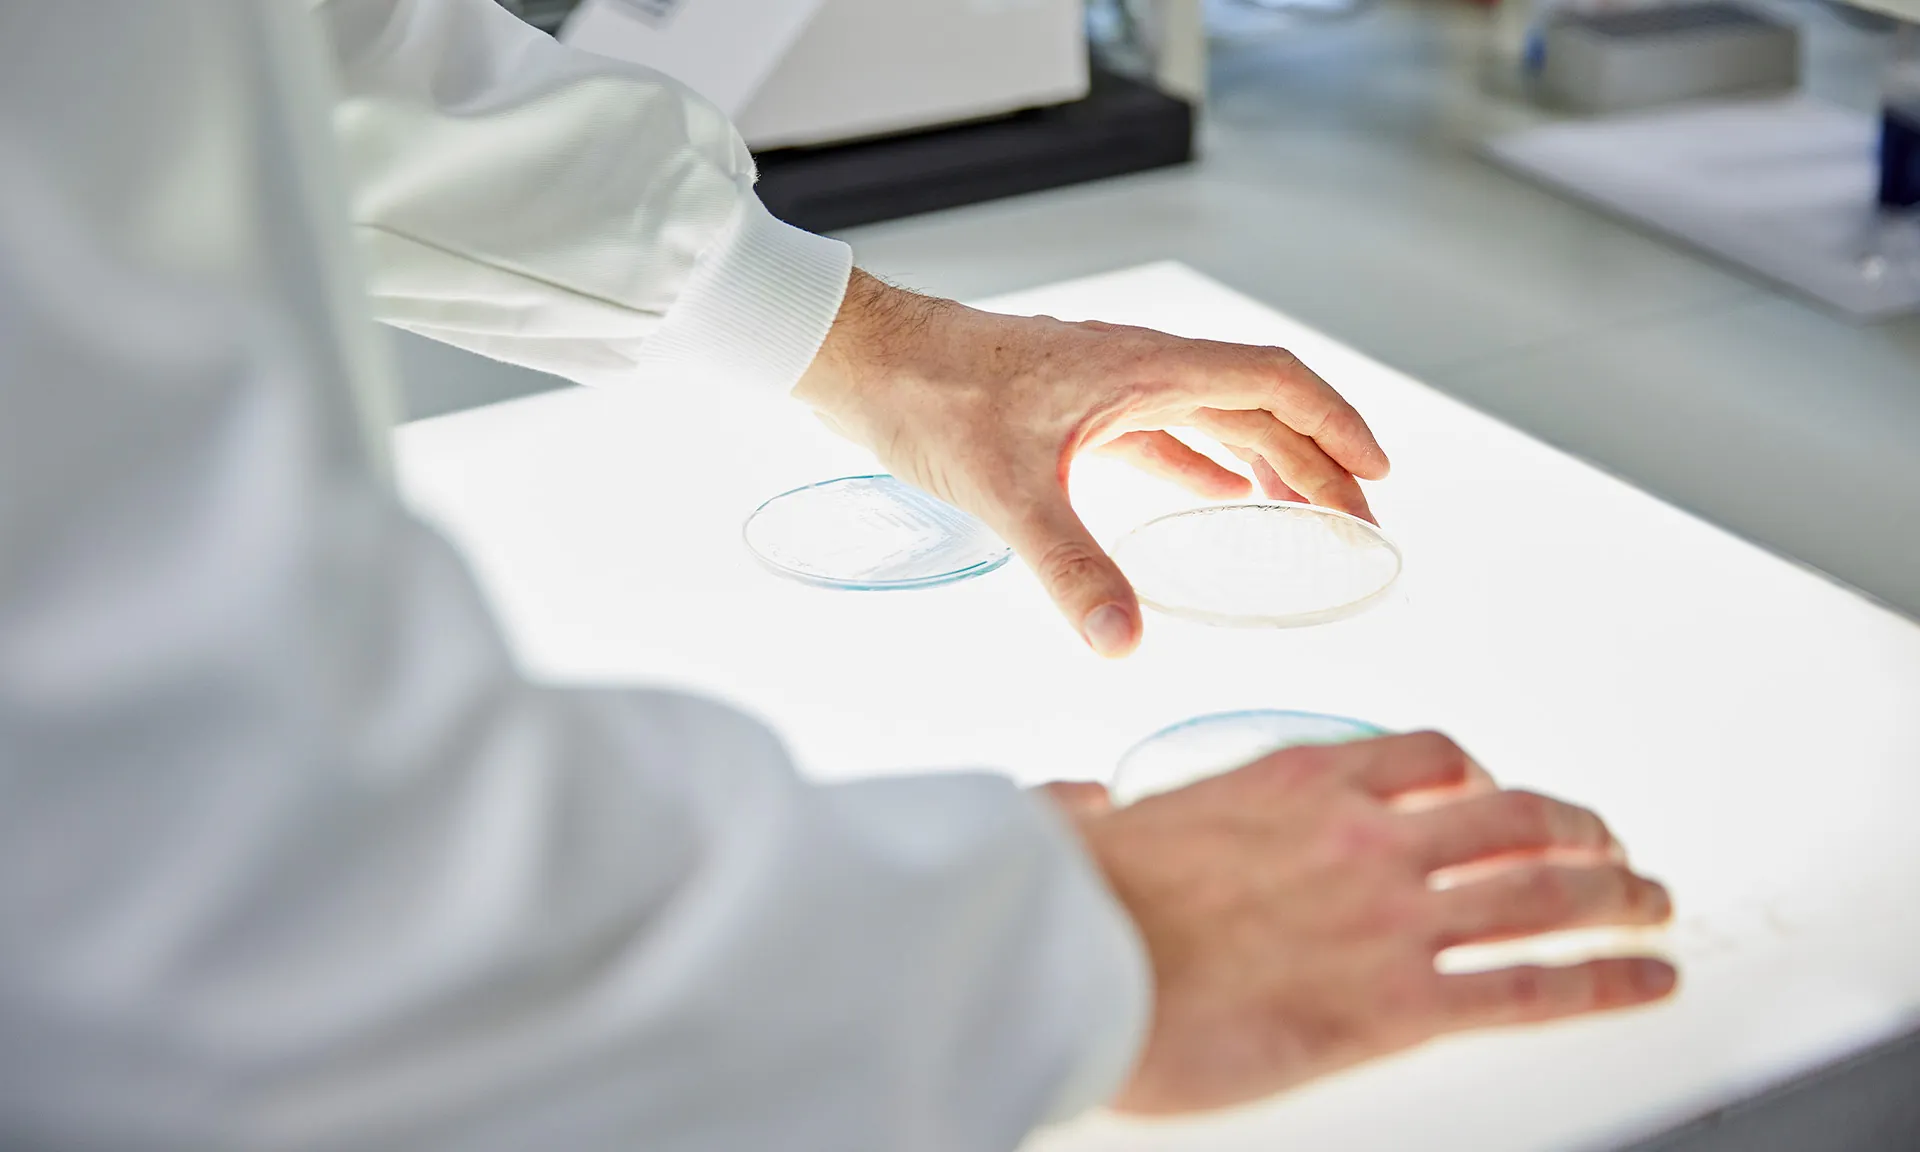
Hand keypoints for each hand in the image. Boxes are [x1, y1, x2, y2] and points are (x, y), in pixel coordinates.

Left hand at [794, 272, 1389, 656]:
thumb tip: (1122, 643)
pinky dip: (1201, 467)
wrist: (860, 357)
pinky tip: (1212, 499)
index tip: (1379, 474)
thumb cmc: (928, 396)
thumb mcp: (1006, 487)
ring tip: (1307, 515)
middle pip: (1256, 407)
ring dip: (1266, 463)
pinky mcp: (1073, 409)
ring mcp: (1106, 387)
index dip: (1335, 425)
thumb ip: (1069, 566)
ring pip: (1213, 420)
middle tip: (1359, 523)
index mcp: (1144, 367)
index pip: (1273, 382)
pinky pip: (1162, 435)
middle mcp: (1137, 368)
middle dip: (1316, 460)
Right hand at [1061, 733, 1675, 1114]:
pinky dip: (1607, 980)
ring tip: (1651, 905)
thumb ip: (1089, 807)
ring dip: (1615, 897)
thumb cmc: (1078, 902)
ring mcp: (1390, 914)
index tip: (1495, 788)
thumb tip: (1070, 804)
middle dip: (1575, 830)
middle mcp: (1365, 835)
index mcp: (1297, 782)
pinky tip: (1646, 980)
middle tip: (1606, 847)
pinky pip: (1532, 984)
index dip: (1481, 774)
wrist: (1076, 961)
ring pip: (1544, 891)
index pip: (1426, 756)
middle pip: (1512, 817)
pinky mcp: (1398, 1001)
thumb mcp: (1082, 828)